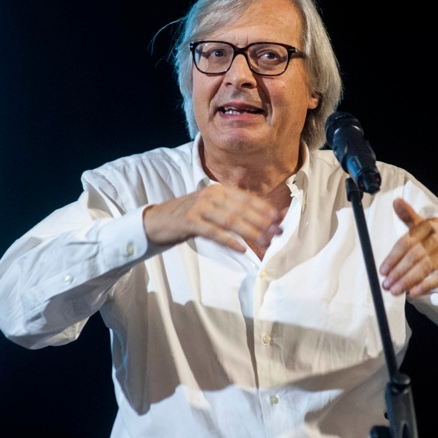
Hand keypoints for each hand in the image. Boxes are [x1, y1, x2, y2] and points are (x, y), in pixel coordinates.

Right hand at [143, 184, 283, 251]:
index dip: (264, 208)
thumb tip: (263, 221)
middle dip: (262, 222)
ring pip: (230, 220)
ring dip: (250, 231)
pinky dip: (229, 240)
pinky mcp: (189, 221)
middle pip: (241, 209)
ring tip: (265, 241)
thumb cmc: (191, 217)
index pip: (247, 198)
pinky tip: (242, 248)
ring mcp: (199, 206)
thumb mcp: (213, 208)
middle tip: (278, 233)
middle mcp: (211, 194)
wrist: (158, 220)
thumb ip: (234, 211)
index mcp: (219, 189)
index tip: (280, 218)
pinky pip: (213, 231)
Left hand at [379, 198, 437, 298]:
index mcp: (433, 224)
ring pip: (427, 265)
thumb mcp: (432, 232)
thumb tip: (395, 201)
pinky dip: (427, 284)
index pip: (408, 240)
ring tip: (397, 290)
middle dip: (399, 271)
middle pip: (416, 254)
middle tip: (387, 285)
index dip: (393, 256)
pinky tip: (415, 291)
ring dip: (409, 279)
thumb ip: (412, 219)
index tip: (383, 271)